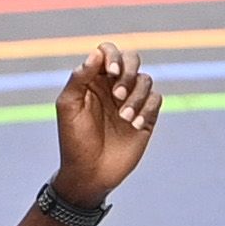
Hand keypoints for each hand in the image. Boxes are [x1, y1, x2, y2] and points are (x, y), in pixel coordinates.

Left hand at [49, 41, 160, 205]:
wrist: (89, 173)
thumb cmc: (74, 140)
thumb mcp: (68, 107)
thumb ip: (79, 78)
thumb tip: (96, 53)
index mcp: (94, 80)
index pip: (108, 52)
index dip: (113, 56)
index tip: (110, 73)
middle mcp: (114, 86)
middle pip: (132, 60)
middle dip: (128, 73)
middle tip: (116, 96)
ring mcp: (131, 101)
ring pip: (145, 80)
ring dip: (136, 97)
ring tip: (124, 119)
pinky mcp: (146, 117)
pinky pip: (156, 100)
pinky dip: (147, 109)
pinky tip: (134, 125)